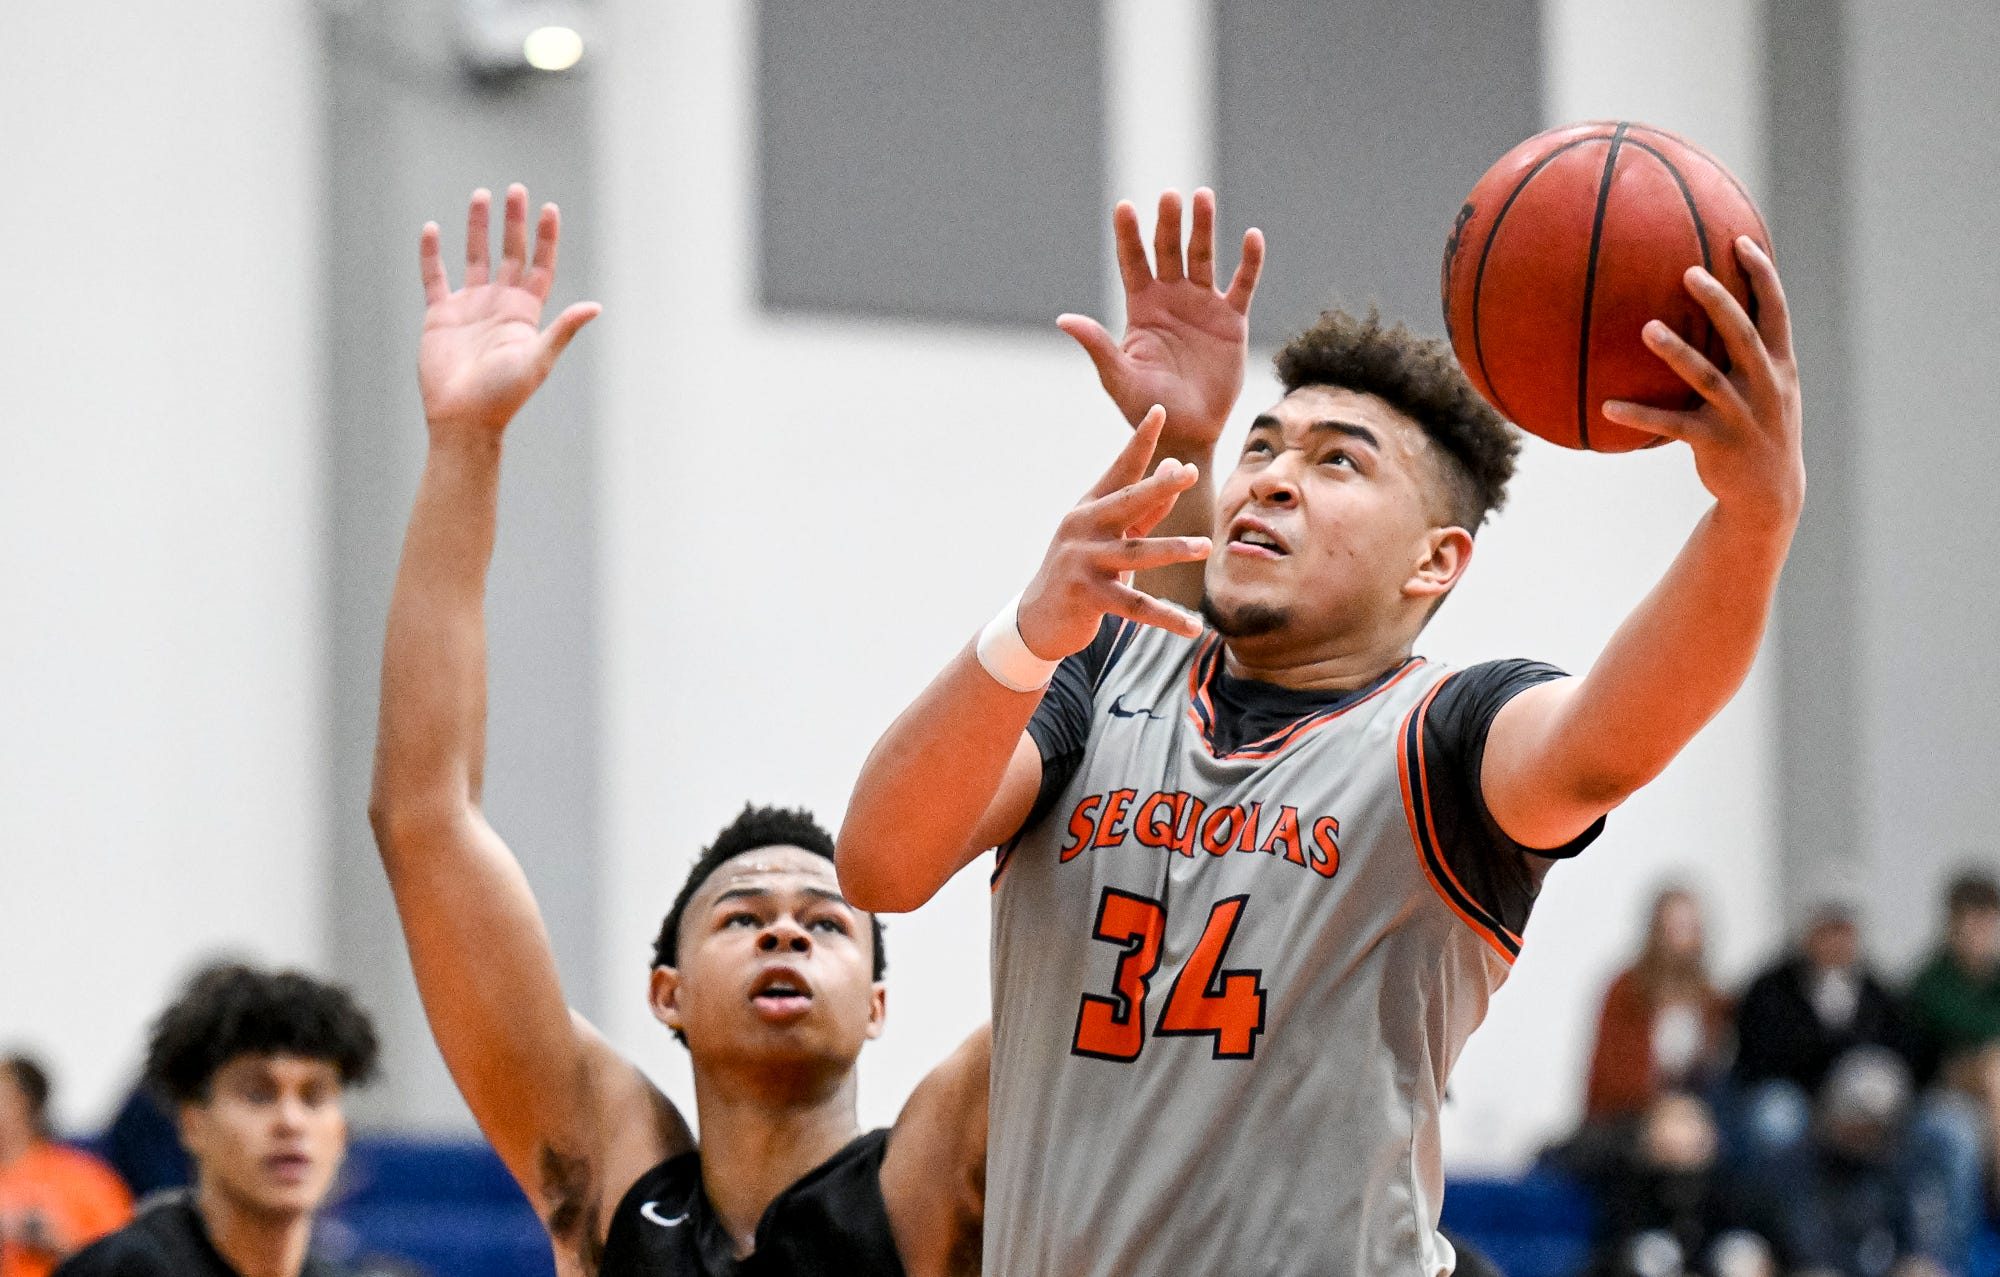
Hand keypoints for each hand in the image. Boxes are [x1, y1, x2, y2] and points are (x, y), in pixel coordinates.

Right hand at [417, 183, 600, 443]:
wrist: (463, 418)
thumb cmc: (504, 394)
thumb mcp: (538, 359)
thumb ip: (563, 330)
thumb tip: (596, 307)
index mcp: (526, 313)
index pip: (540, 266)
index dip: (546, 238)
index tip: (549, 208)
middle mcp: (500, 305)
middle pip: (509, 253)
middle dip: (514, 222)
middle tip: (516, 189)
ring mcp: (470, 307)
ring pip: (474, 257)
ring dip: (478, 228)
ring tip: (481, 195)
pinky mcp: (440, 315)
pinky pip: (434, 277)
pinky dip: (432, 254)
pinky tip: (432, 229)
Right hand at [1016, 406, 1211, 659]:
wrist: (1038, 617)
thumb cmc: (1082, 569)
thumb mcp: (1110, 535)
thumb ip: (1146, 508)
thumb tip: (1175, 469)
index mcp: (1090, 508)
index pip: (1121, 470)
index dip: (1140, 442)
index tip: (1159, 412)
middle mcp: (1083, 528)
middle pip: (1126, 503)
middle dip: (1158, 487)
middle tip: (1188, 473)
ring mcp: (1083, 562)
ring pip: (1136, 554)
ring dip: (1172, 550)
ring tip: (1204, 547)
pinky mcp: (1087, 597)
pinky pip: (1135, 606)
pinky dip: (1166, 618)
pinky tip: (1193, 627)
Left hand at [1057, 189, 1264, 452]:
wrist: (1187, 431)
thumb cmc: (1146, 407)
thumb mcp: (1118, 376)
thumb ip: (1097, 345)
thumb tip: (1063, 319)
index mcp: (1141, 308)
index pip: (1132, 262)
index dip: (1128, 235)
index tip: (1124, 207)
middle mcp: (1171, 299)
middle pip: (1168, 250)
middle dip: (1168, 223)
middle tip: (1169, 195)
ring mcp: (1202, 306)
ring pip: (1203, 257)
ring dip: (1203, 227)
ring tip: (1202, 195)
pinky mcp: (1232, 320)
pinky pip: (1242, 284)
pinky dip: (1249, 261)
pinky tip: (1251, 236)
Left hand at [1602, 238, 1803, 528]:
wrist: (1769, 494)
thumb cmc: (1758, 428)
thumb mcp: (1768, 388)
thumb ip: (1748, 351)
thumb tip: (1716, 309)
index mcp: (1780, 365)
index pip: (1776, 311)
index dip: (1761, 276)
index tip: (1741, 241)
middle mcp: (1766, 385)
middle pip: (1743, 334)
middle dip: (1720, 302)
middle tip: (1688, 272)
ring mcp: (1742, 415)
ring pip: (1707, 377)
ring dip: (1676, 351)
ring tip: (1647, 327)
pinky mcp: (1715, 443)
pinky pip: (1671, 425)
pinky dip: (1639, 416)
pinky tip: (1607, 407)